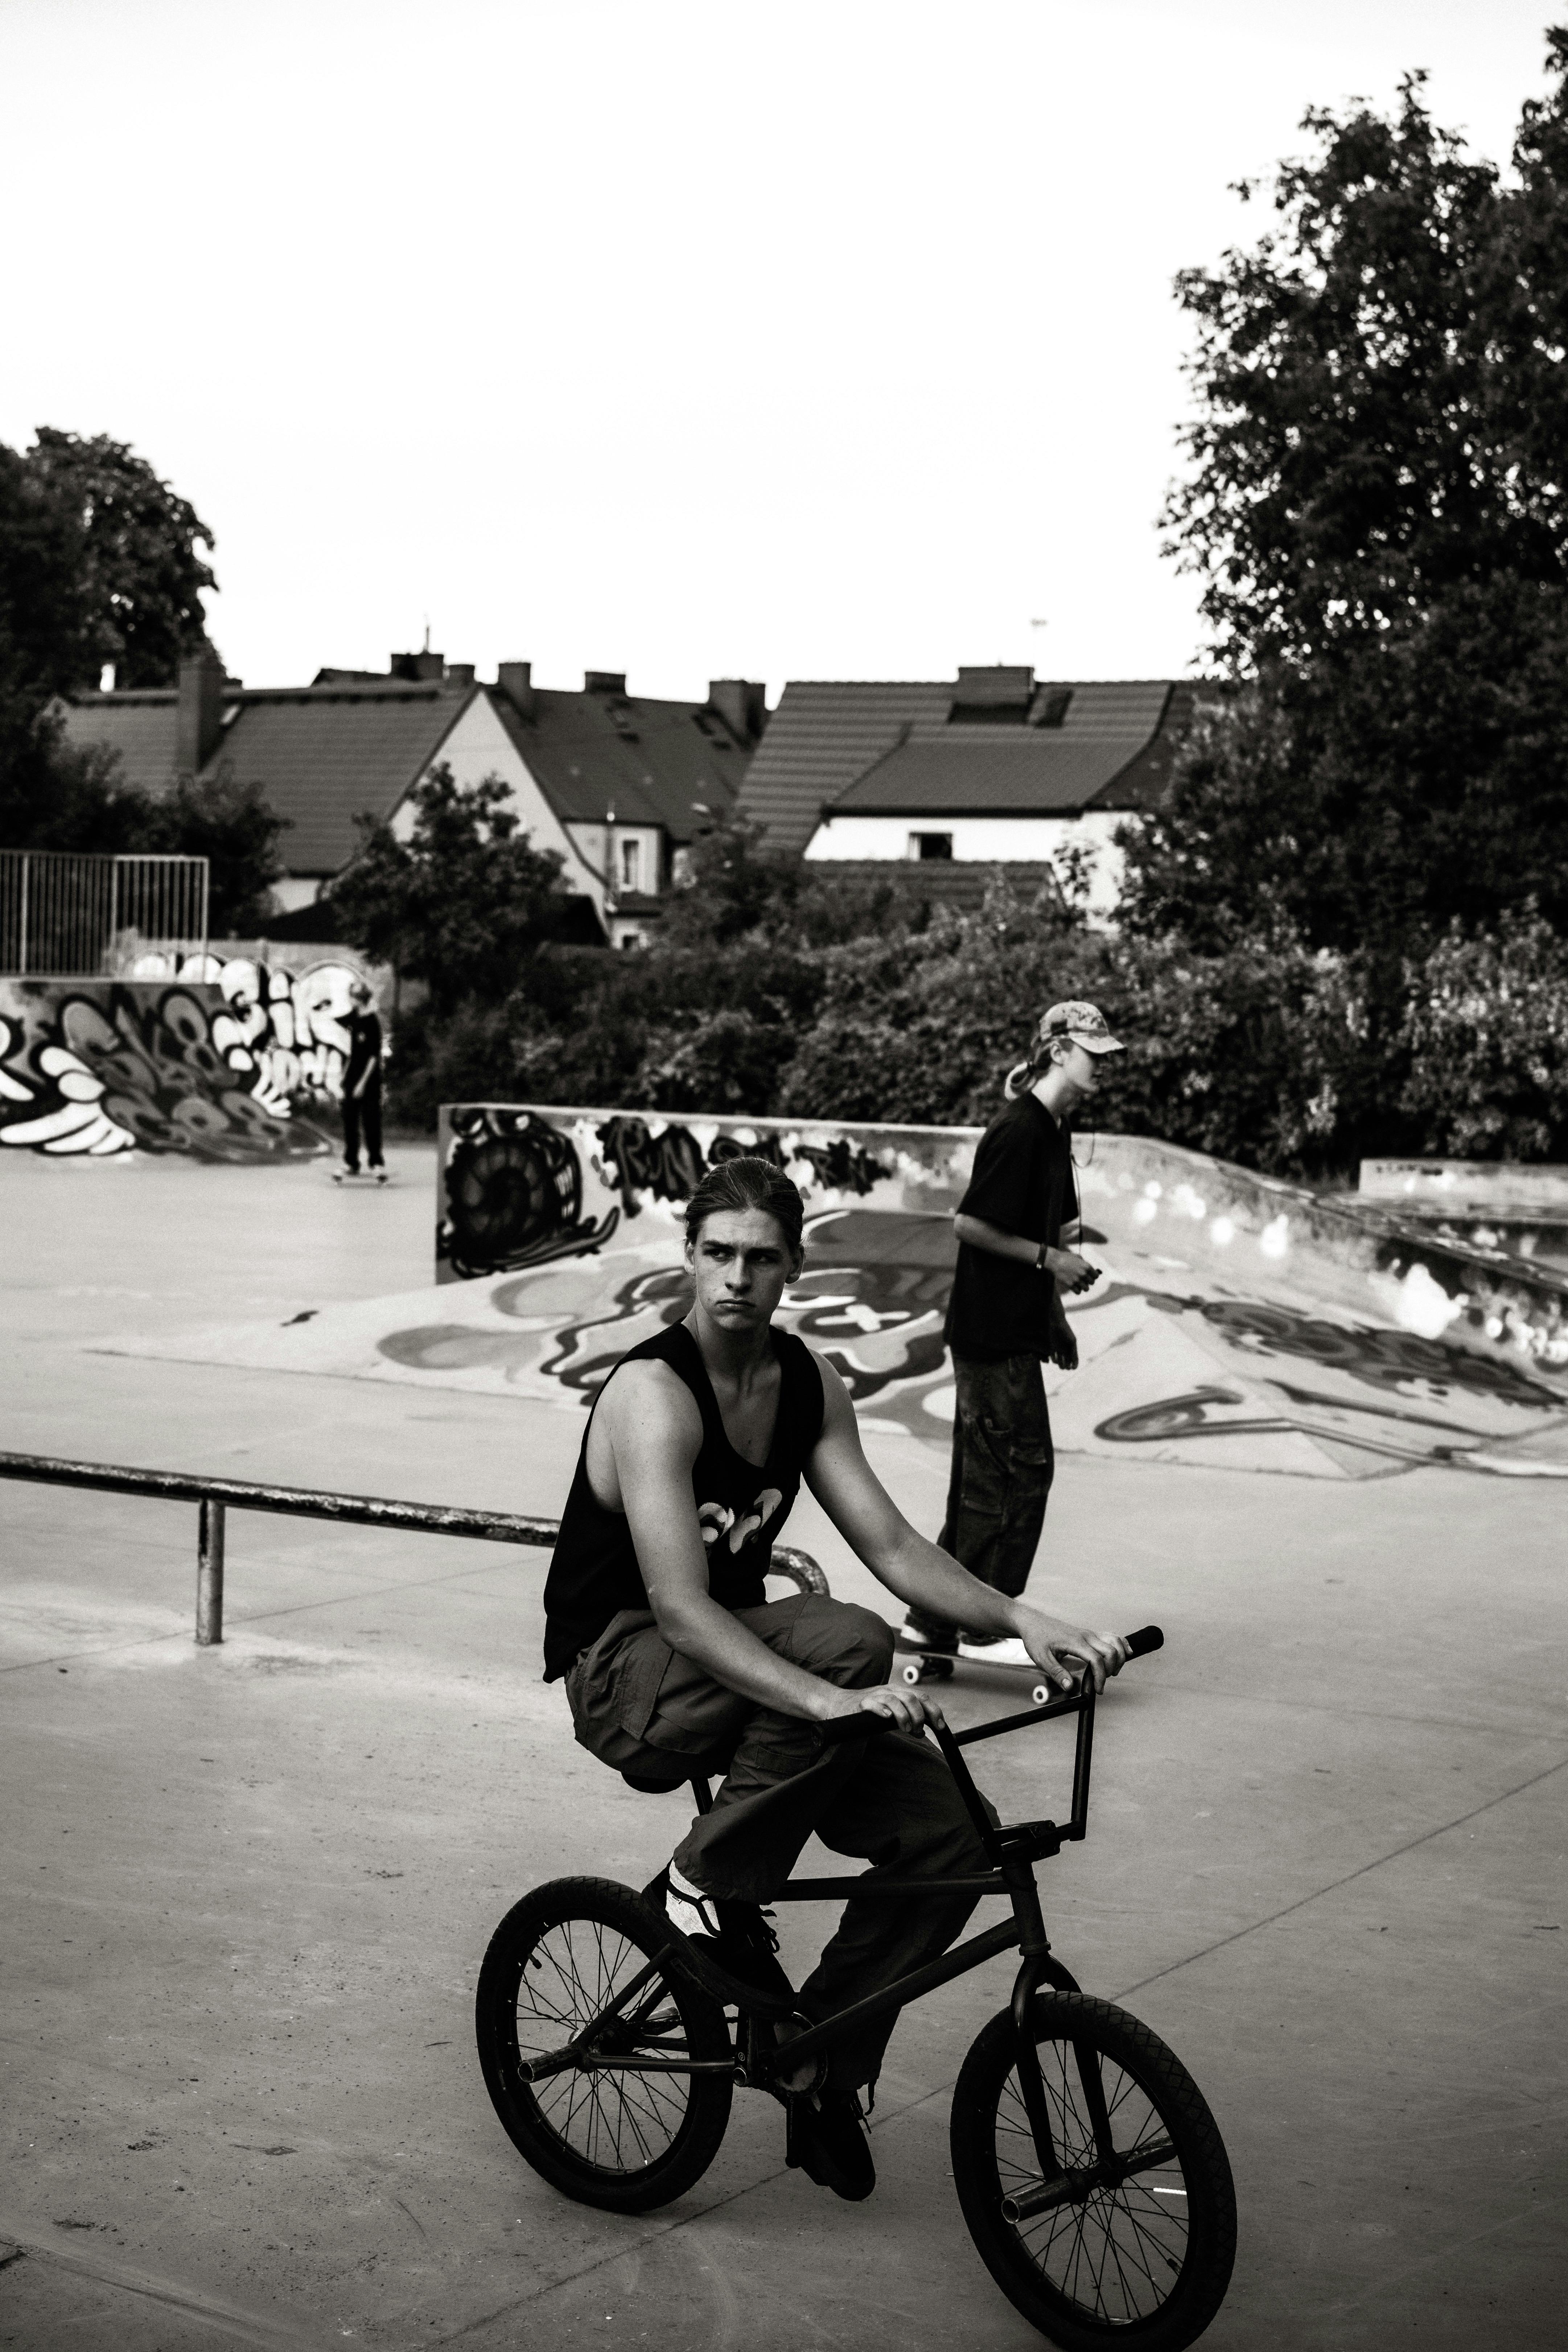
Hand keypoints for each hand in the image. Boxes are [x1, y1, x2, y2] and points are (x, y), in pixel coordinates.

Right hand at [818, 1682, 945, 1734]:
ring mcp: (875, 1695)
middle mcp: (888, 1691)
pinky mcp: (861, 1703)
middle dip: (919, 1715)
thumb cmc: (868, 1711)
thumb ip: (907, 1719)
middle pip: (911, 1697)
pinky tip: (887, 1717)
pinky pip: (873, 1704)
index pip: (922, 1697)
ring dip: (904, 1715)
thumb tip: (923, 1732)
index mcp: (898, 1692)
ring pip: (894, 1699)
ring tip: (906, 1729)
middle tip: (918, 1730)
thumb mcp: (892, 1714)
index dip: (934, 1711)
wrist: (840, 1705)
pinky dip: (882, 1709)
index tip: (940, 1726)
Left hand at [1015, 1610, 1128, 1693]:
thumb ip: (1057, 1673)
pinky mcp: (1089, 1634)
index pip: (1097, 1660)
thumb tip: (1070, 1687)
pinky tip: (1125, 1653)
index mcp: (1075, 1642)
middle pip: (1111, 1651)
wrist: (1032, 1622)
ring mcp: (1089, 1633)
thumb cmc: (1036, 1639)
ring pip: (1115, 1641)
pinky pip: (1111, 1636)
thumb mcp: (1042, 1659)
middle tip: (1101, 1682)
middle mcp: (1086, 1635)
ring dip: (1119, 1657)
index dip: (1101, 1677)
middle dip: (1111, 1669)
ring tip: (1111, 1672)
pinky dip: (1121, 1645)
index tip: (1097, 1690)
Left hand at [1046, 1310, 1078, 1371]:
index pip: (1075, 1359)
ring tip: (1061, 1365)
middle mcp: (1066, 1349)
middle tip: (1067, 1368)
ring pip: (1060, 1360)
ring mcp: (1059, 1348)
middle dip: (1067, 1366)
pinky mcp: (1052, 1346)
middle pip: (1067, 1362)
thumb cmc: (1066, 1330)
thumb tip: (1074, 1360)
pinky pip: (1053, 1356)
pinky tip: (1056, 1360)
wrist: (1056, 1323)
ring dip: (1061, 1364)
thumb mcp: (1071, 1341)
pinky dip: (1054, 1359)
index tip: (1073, 1368)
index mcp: (1072, 1348)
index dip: (1075, 1365)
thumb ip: (1073, 1350)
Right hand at [1048, 1247, 1098, 1295]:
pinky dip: (1077, 1290)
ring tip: (1080, 1285)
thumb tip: (1089, 1269)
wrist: (1054, 1261)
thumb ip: (1084, 1263)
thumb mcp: (1077, 1257)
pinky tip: (1075, 1287)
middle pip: (1092, 1282)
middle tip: (1084, 1280)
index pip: (1096, 1276)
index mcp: (1087, 1266)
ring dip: (1084, 1287)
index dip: (1093, 1276)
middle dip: (1088, 1281)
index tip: (1090, 1276)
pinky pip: (1078, 1292)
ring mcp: (1077, 1280)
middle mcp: (1083, 1273)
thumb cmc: (1065, 1257)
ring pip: (1086, 1289)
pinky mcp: (1070, 1285)